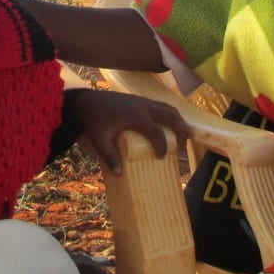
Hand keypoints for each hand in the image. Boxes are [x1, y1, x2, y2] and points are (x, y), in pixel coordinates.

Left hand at [73, 89, 190, 174]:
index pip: (156, 132)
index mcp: (135, 116)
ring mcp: (144, 101)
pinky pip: (162, 105)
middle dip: (181, 128)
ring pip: (168, 107)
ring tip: (184, 134)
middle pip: (170, 115)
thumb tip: (119, 174)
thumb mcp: (99, 139)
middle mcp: (144, 106)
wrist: (88, 101)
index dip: (162, 146)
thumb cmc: (94, 120)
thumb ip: (109, 156)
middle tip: (185, 143)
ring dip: (179, 120)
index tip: (161, 157)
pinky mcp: (141, 99)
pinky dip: (171, 114)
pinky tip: (171, 124)